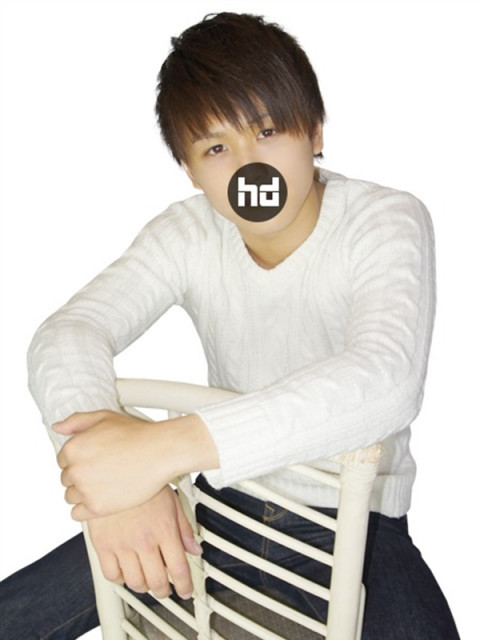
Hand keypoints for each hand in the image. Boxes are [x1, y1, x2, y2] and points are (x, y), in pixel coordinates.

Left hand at [54, 409, 217, 520]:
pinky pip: (77, 513)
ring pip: (71, 496)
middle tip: (104, 469)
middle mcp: (76, 470)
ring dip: (84, 491)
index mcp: (73, 448)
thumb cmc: (137, 434)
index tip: (95, 459)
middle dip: (82, 474)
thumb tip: (58, 428)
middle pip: (67, 478)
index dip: (80, 458)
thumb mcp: (104, 417)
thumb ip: (76, 421)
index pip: (63, 460)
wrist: (160, 452)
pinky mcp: (97, 508)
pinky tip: (102, 497)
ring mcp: (86, 490)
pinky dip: (86, 508)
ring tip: (106, 482)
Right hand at [88, 486, 201, 599]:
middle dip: (165, 591)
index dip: (185, 586)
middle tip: (166, 589)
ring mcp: (122, 544)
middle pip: (157, 582)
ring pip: (135, 582)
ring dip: (144, 586)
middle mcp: (144, 540)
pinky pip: (111, 575)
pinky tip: (126, 571)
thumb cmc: (145, 481)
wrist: (117, 468)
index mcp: (164, 530)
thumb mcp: (172, 500)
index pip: (179, 569)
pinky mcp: (102, 544)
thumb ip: (184, 528)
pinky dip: (120, 579)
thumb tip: (195, 550)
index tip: (185, 591)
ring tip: (147, 580)